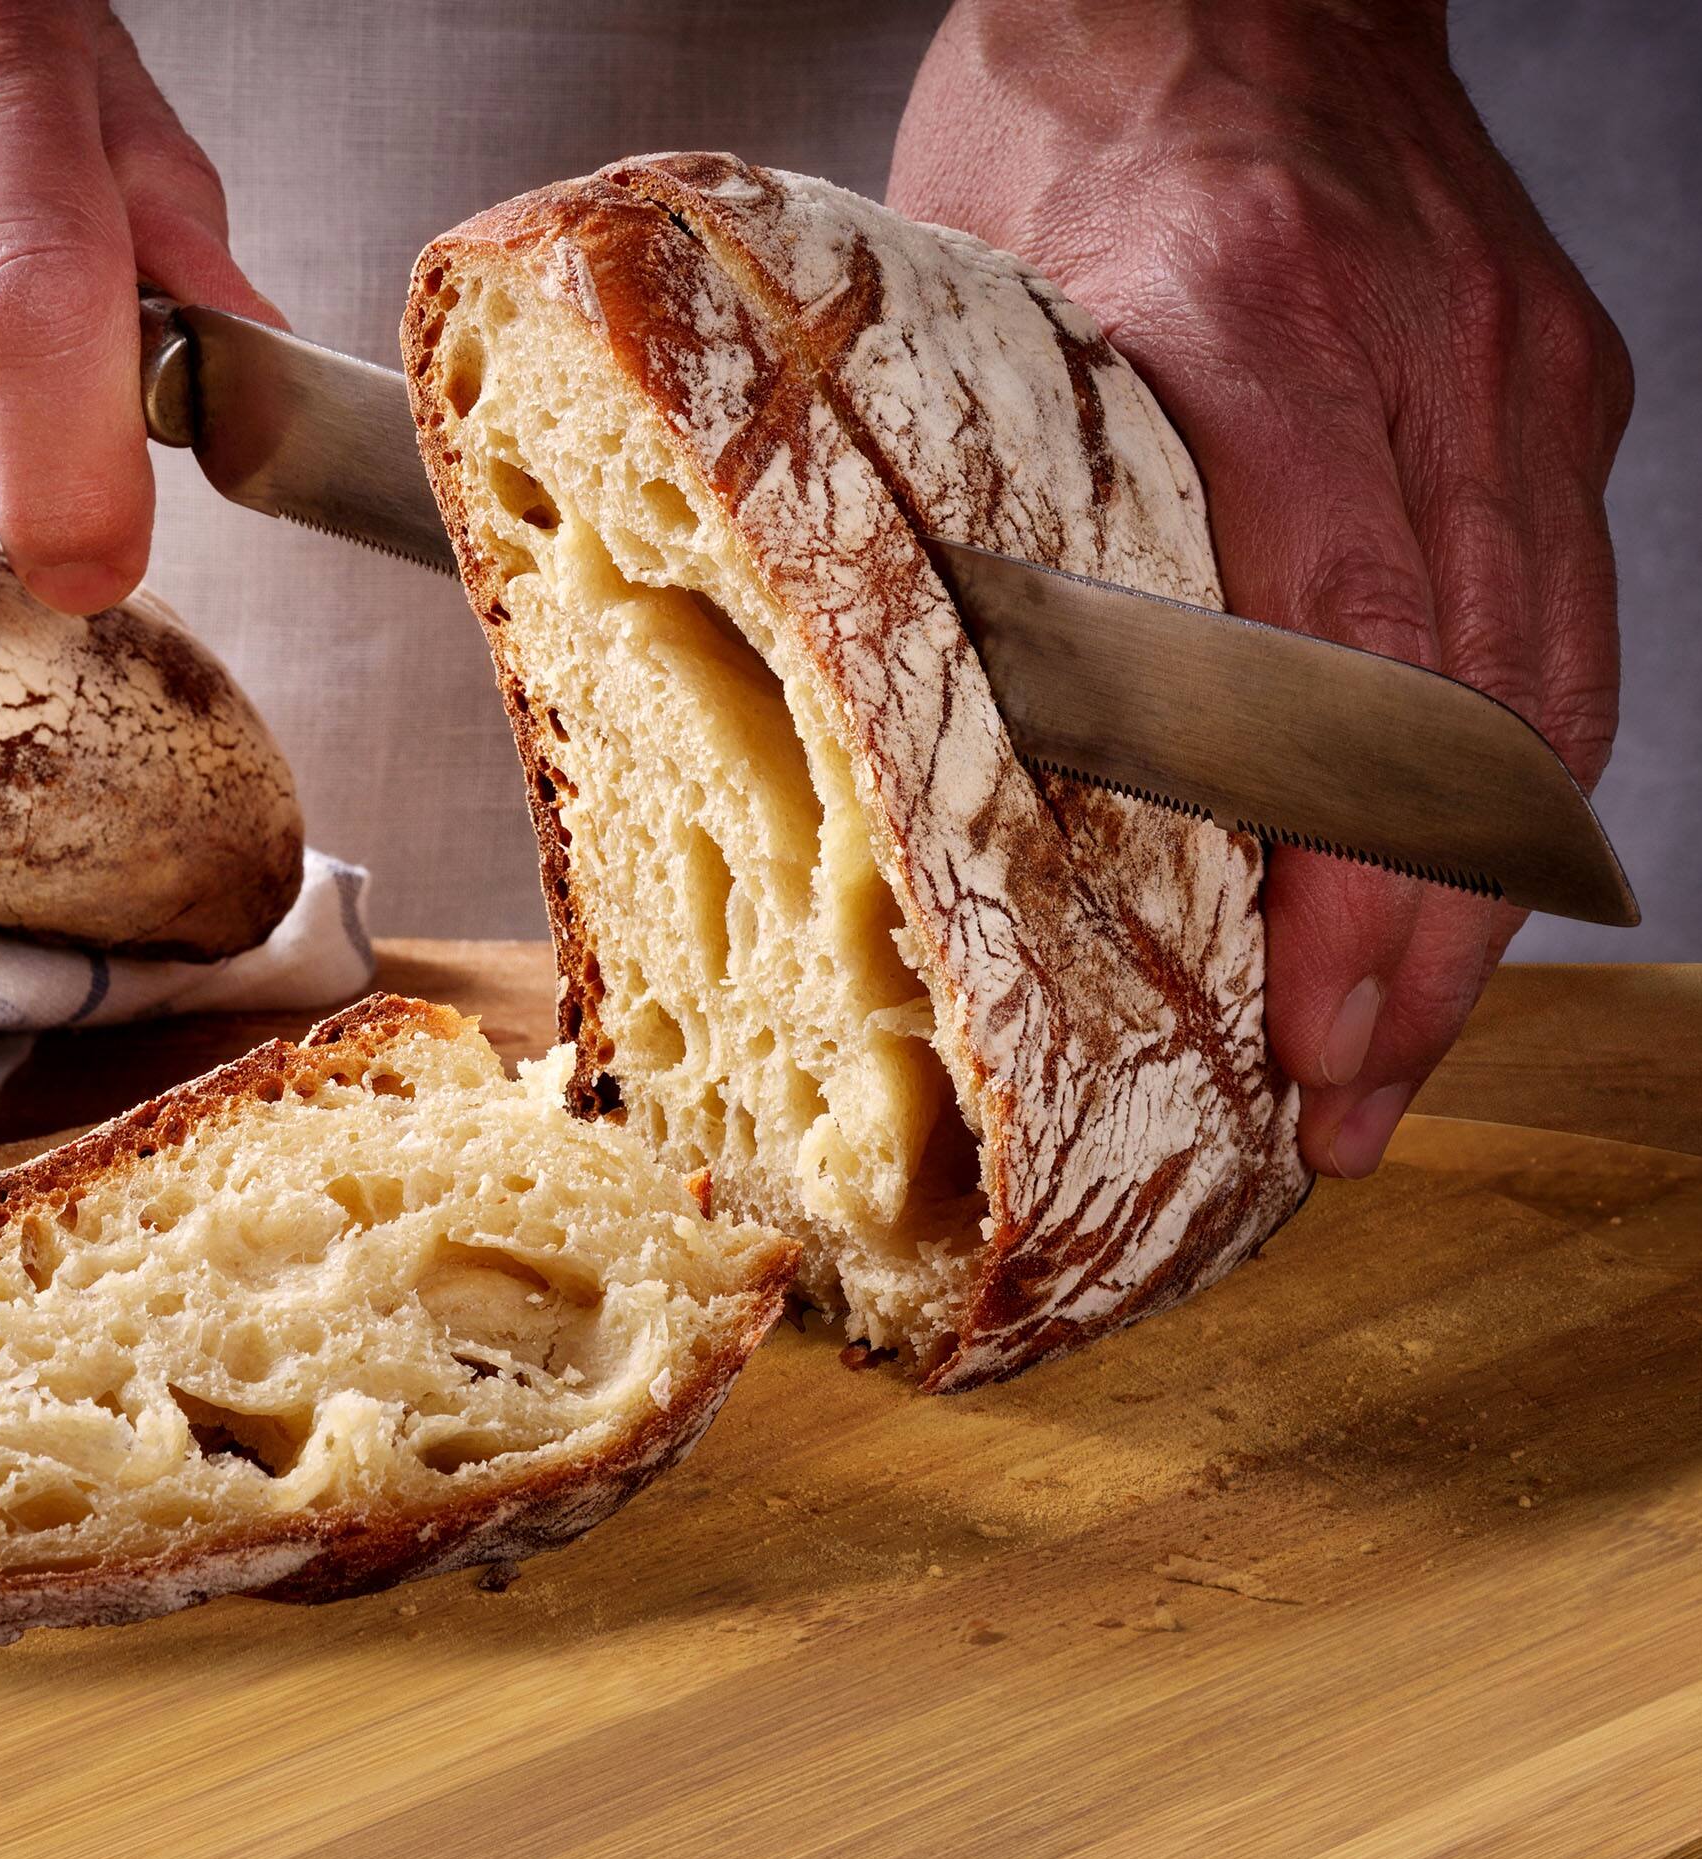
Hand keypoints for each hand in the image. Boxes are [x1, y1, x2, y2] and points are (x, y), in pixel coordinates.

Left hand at [891, 0, 1632, 1174]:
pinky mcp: (1551, 390)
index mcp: (1255, 338)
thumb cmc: (1065, 128)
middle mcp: (1423, 366)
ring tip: (1398, 1052)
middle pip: (1456, 720)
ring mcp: (1514, 379)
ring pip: (1531, 697)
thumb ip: (988, 525)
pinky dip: (1506, 788)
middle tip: (1347, 1108)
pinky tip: (1461, 902)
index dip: (1333, 874)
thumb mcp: (976, 321)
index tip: (1302, 1027)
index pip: (1327, 666)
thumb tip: (924, 754)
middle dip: (1413, 948)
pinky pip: (1556, 623)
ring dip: (1472, 903)